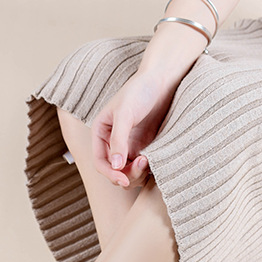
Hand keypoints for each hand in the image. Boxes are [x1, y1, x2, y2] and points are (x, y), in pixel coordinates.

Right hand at [91, 70, 178, 187]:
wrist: (161, 81)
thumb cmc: (140, 91)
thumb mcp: (125, 114)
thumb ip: (118, 140)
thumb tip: (115, 166)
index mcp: (100, 133)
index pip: (100, 162)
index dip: (110, 174)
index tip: (124, 180)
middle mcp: (111, 143)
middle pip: (114, 171)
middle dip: (126, 174)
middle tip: (144, 164)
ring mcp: (128, 147)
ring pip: (127, 173)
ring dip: (137, 174)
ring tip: (148, 160)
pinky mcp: (142, 148)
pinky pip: (141, 168)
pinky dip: (146, 170)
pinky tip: (153, 160)